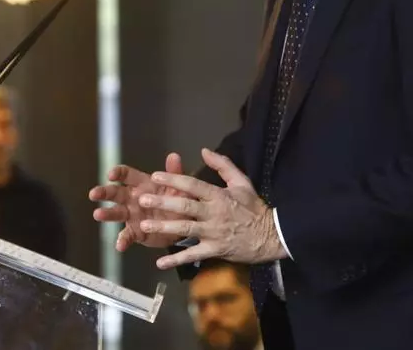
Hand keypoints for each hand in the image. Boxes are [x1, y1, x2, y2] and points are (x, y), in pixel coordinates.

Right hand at [89, 153, 188, 250]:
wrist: (183, 223)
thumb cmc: (177, 199)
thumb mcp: (179, 185)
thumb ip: (174, 172)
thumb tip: (174, 156)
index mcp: (142, 184)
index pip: (126, 175)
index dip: (118, 173)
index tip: (111, 174)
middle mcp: (132, 198)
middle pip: (115, 192)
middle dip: (103, 192)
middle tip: (94, 194)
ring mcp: (131, 215)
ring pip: (116, 213)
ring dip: (107, 213)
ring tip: (98, 214)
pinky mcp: (135, 232)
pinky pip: (127, 235)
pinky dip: (122, 240)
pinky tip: (119, 245)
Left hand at [139, 148, 286, 268]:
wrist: (270, 236)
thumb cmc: (253, 208)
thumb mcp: (242, 182)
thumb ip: (223, 165)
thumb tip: (204, 151)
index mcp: (219, 195)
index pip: (193, 185)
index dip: (174, 179)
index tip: (155, 176)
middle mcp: (213, 213)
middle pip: (185, 206)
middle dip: (163, 202)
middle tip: (142, 199)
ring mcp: (213, 232)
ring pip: (185, 229)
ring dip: (164, 227)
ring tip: (144, 225)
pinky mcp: (214, 250)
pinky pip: (193, 255)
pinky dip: (176, 259)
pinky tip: (160, 263)